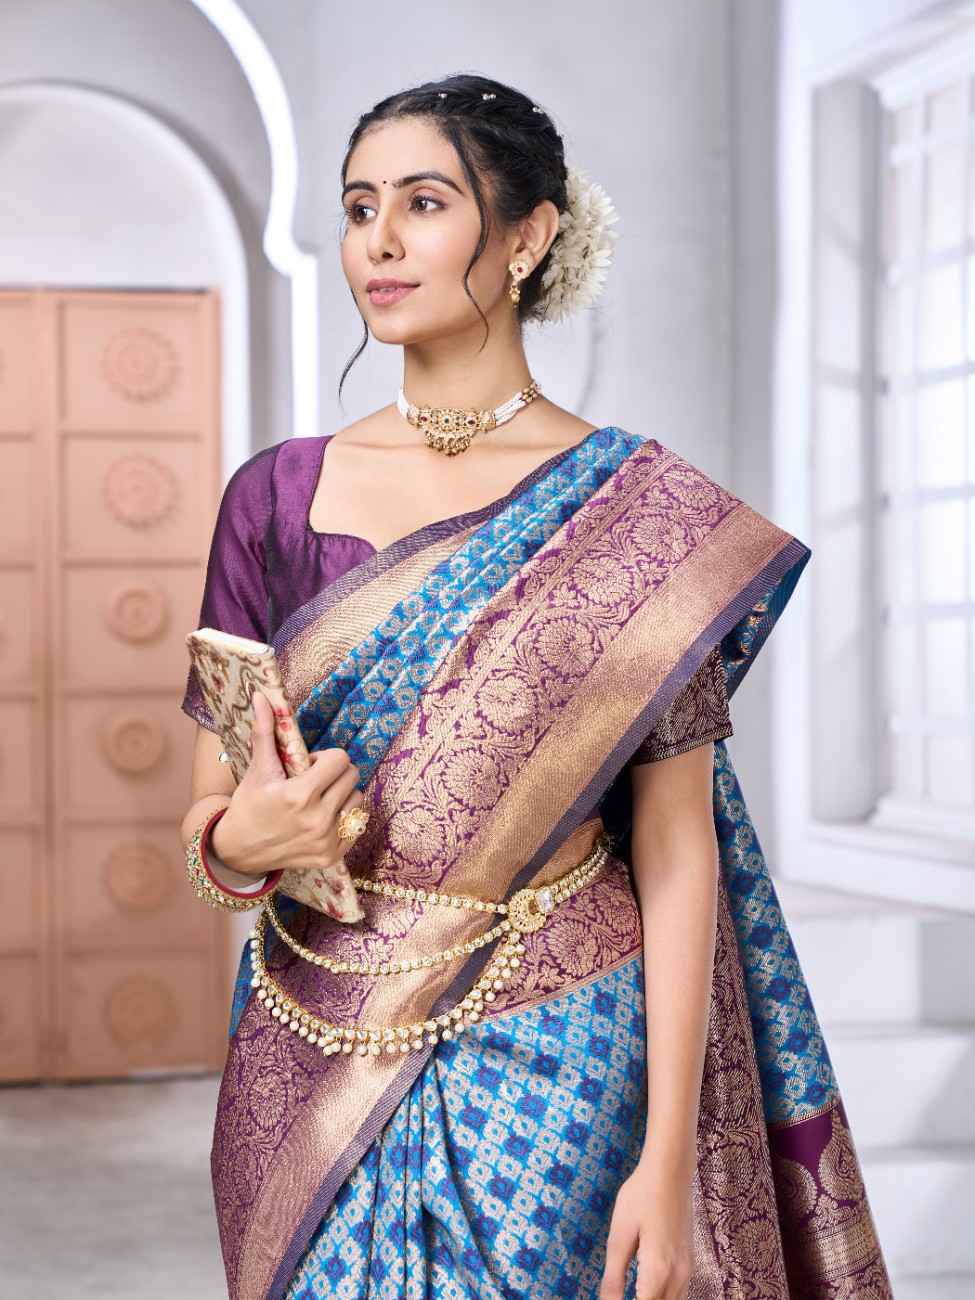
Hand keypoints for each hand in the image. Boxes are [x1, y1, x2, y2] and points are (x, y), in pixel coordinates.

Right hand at [211, 689, 366, 877]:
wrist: (238, 852)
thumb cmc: (249, 805)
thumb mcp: (257, 769)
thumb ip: (264, 731)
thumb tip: (262, 695)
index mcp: (299, 795)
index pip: (341, 760)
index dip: (325, 759)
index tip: (308, 767)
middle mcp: (317, 820)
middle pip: (352, 777)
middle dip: (335, 774)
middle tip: (313, 782)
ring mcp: (326, 841)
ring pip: (357, 800)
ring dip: (342, 795)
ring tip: (319, 800)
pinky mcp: (332, 857)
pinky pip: (356, 825)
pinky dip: (343, 818)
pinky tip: (322, 819)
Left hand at [598, 1157, 692, 1299]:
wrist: (670, 1170)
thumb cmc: (641, 1196)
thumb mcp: (620, 1234)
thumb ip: (614, 1277)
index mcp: (658, 1272)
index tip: (612, 1298)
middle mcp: (678, 1277)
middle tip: (617, 1294)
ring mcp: (687, 1270)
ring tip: (631, 1291)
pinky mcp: (689, 1261)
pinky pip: (679, 1293)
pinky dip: (664, 1297)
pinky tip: (647, 1289)